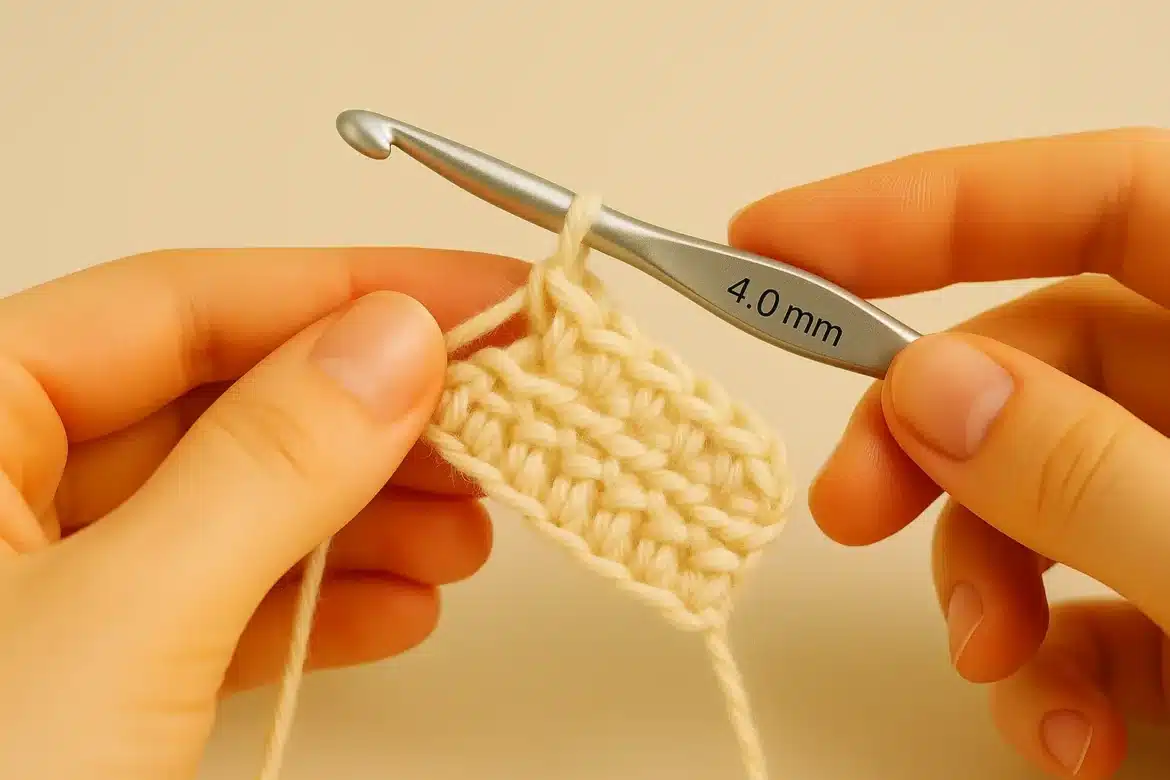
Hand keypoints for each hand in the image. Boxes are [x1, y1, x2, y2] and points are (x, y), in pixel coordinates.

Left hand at [0, 247, 525, 778]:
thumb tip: (392, 346)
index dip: (347, 289)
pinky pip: (222, 599)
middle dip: (371, 414)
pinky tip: (402, 605)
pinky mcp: (87, 674)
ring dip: (367, 511)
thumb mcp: (114, 631)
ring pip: (234, 503)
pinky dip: (321, 600)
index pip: (180, 304)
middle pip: (220, 400)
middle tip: (495, 410)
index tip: (477, 296)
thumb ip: (263, 471)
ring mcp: (42, 588)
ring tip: (471, 523)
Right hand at [730, 128, 1169, 778]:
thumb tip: (928, 391)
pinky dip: (1053, 663)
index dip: (922, 204)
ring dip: (985, 580)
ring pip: (1041, 489)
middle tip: (844, 510)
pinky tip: (1060, 731)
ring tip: (993, 667)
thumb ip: (1088, 471)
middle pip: (1033, 360)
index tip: (771, 242)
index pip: (1086, 197)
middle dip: (923, 441)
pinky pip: (1094, 598)